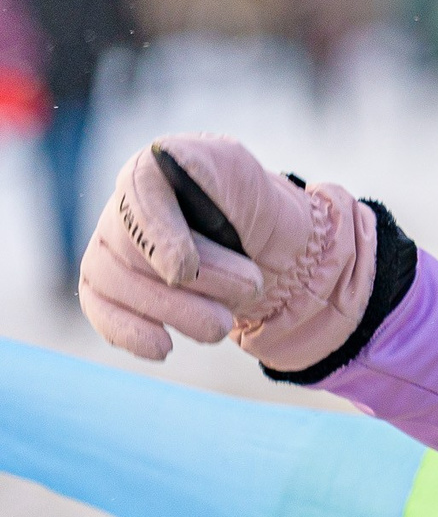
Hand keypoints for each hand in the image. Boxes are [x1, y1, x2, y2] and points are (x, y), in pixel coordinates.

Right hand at [81, 134, 377, 374]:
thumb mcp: (239, 171)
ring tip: (223, 323)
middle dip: (198, 280)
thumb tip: (177, 175)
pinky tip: (164, 347)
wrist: (254, 245)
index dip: (160, 238)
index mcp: (150, 171)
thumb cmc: (244, 201)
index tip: (184, 270)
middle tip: (252, 287)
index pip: (139, 197)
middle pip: (134, 252)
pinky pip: (103, 314)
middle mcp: (118, 211)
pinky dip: (132, 334)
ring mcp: (105, 253)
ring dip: (177, 312)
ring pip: (119, 288)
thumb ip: (208, 169)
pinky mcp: (104, 292)